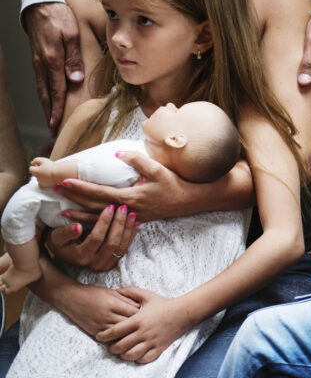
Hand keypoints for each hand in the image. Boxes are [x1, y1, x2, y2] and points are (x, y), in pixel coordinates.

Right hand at [24, 1, 85, 133]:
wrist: (40, 4)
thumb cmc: (59, 17)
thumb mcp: (72, 34)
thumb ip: (74, 57)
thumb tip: (75, 79)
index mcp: (52, 60)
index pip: (56, 90)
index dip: (56, 109)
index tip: (57, 124)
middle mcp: (42, 64)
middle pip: (45, 94)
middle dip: (49, 113)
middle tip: (52, 131)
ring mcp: (38, 62)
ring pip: (41, 89)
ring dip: (45, 106)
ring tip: (50, 120)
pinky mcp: (38, 59)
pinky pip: (41, 81)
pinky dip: (44, 94)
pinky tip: (48, 100)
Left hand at [29, 157, 58, 187]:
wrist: (59, 174)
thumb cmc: (52, 166)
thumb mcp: (43, 160)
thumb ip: (36, 160)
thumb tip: (32, 163)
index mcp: (36, 171)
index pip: (31, 169)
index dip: (34, 166)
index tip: (38, 165)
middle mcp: (37, 177)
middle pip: (35, 174)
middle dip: (38, 171)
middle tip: (45, 169)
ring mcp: (41, 182)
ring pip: (38, 179)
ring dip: (41, 177)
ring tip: (47, 174)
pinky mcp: (46, 186)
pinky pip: (42, 185)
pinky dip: (43, 182)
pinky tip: (47, 179)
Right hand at [46, 205, 137, 271]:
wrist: (65, 252)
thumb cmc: (59, 241)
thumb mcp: (56, 236)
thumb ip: (66, 232)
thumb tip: (77, 227)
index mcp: (80, 256)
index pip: (96, 238)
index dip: (104, 222)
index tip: (110, 207)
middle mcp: (94, 263)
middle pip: (112, 243)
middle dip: (119, 224)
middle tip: (123, 207)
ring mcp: (105, 264)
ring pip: (121, 247)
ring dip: (128, 229)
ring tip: (132, 213)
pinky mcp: (112, 262)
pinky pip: (125, 249)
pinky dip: (131, 235)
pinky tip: (135, 223)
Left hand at [56, 150, 183, 221]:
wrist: (187, 200)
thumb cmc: (172, 184)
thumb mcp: (156, 168)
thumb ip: (136, 160)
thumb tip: (117, 153)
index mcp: (130, 196)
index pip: (98, 192)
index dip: (80, 187)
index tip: (64, 181)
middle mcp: (126, 209)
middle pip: (93, 206)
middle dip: (74, 199)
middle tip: (56, 191)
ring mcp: (129, 217)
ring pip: (99, 219)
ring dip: (79, 216)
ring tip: (63, 212)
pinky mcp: (132, 220)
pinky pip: (108, 224)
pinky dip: (93, 224)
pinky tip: (84, 223)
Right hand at [60, 282, 139, 339]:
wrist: (72, 298)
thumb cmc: (94, 293)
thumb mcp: (112, 292)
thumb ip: (127, 299)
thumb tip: (141, 306)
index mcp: (113, 303)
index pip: (134, 312)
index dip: (142, 314)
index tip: (148, 315)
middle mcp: (107, 315)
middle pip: (128, 324)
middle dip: (137, 325)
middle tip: (145, 326)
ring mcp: (100, 325)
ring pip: (119, 334)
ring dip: (128, 334)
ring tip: (136, 333)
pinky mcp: (94, 331)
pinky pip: (109, 338)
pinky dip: (117, 338)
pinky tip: (123, 337)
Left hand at [96, 287, 192, 363]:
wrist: (183, 312)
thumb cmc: (164, 304)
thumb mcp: (147, 295)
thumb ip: (131, 292)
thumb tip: (116, 290)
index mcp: (137, 320)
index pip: (115, 331)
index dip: (104, 336)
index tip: (99, 336)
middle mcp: (143, 333)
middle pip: (120, 346)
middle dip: (112, 347)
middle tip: (111, 345)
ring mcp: (151, 342)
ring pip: (130, 355)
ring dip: (123, 354)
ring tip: (122, 351)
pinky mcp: (159, 348)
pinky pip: (144, 359)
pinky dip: (137, 358)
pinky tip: (135, 354)